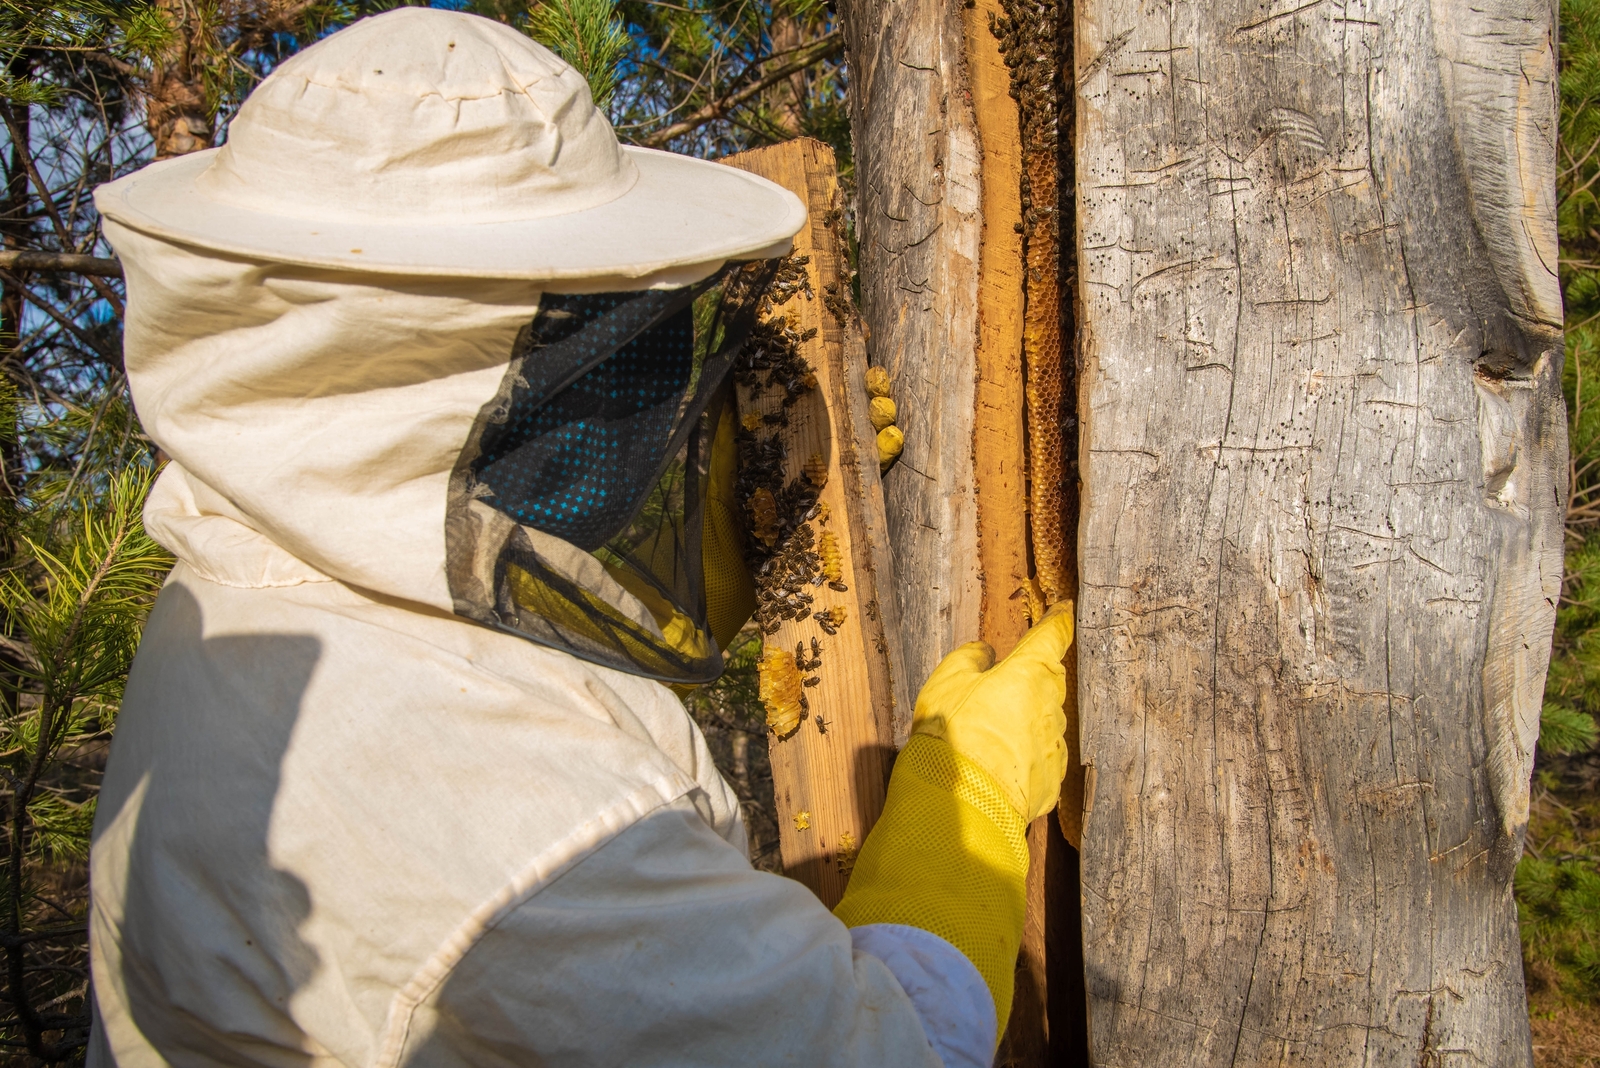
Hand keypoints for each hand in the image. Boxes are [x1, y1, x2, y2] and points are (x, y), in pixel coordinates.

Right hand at [910, 602, 1073, 820]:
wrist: (961, 803)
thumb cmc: (952, 734)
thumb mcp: (947, 682)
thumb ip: (970, 658)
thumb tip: (987, 652)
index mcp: (1030, 673)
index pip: (1053, 636)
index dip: (1059, 621)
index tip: (1065, 610)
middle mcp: (1051, 707)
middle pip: (1050, 681)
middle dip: (1034, 676)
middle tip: (1007, 680)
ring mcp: (1054, 747)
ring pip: (1045, 721)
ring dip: (1025, 720)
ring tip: (990, 732)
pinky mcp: (1050, 782)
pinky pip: (1040, 758)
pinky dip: (1024, 755)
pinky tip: (998, 764)